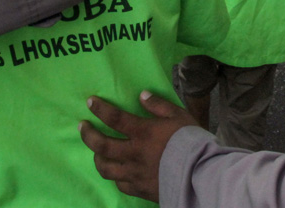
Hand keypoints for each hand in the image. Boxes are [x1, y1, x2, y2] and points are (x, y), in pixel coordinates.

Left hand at [79, 91, 198, 202]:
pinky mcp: (140, 189)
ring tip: (96, 152)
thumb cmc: (192, 140)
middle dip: (88, 135)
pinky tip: (116, 170)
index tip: (90, 102)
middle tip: (82, 127)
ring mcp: (135, 173)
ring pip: (106, 168)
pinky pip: (120, 184)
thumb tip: (142, 95)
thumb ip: (159, 105)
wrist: (201, 173)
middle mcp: (134, 153)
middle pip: (102, 145)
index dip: (100, 109)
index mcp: (143, 133)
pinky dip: (115, 176)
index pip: (115, 118)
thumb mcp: (179, 115)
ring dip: (97, 158)